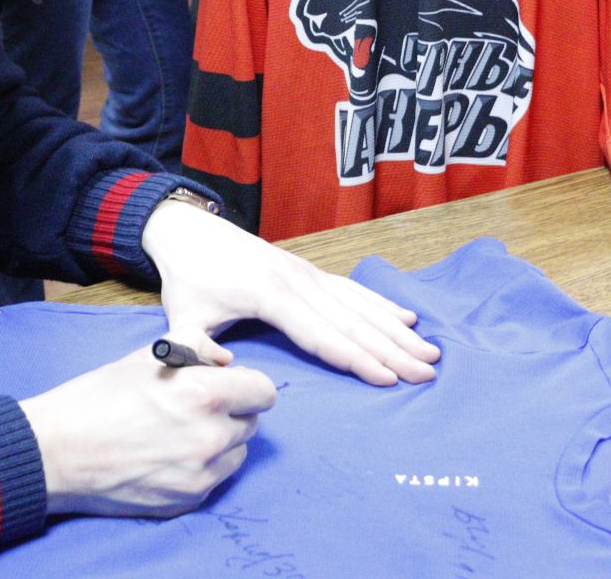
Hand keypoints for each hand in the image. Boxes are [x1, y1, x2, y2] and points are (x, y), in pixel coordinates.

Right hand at [18, 340, 275, 516]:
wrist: (60, 451)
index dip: (246, 384)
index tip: (229, 385)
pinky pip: (214, 478)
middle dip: (230, 411)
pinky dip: (201, 466)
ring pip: (236, 453)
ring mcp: (201, 474)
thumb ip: (199, 346)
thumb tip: (227, 361)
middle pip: (251, 422)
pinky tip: (167, 454)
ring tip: (180, 431)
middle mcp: (211, 437)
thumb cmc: (101, 396)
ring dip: (220, 441)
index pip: (263, 391)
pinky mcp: (187, 499)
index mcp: (205, 394)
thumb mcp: (151, 354)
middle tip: (195, 406)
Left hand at [142, 201, 440, 386]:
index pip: (320, 335)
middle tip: (426, 373)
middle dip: (391, 350)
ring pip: (360, 305)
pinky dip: (383, 304)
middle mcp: (298, 282)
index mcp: (269, 296)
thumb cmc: (188, 278)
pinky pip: (353, 290)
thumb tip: (223, 372)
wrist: (189, 231)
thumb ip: (194, 349)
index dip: (355, 359)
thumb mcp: (181, 316)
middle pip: (352, 322)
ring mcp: (308, 273)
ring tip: (429, 351)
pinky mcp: (310, 271)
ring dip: (396, 330)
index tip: (387, 379)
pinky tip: (407, 318)